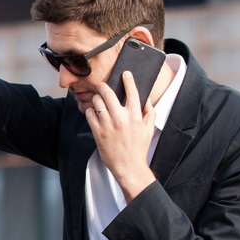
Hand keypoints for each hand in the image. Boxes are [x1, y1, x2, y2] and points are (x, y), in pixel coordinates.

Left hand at [83, 63, 175, 201]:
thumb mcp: (149, 129)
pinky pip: (90, 115)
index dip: (128, 80)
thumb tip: (146, 99)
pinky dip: (90, 111)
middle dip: (104, 86)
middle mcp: (121, 118)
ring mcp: (108, 125)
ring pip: (97, 102)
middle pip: (109, 93)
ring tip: (98, 100)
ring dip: (97, 99)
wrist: (129, 166)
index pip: (132, 92)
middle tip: (102, 85)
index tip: (125, 73)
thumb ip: (149, 112)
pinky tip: (93, 112)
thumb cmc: (139, 147)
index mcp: (135, 116)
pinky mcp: (98, 133)